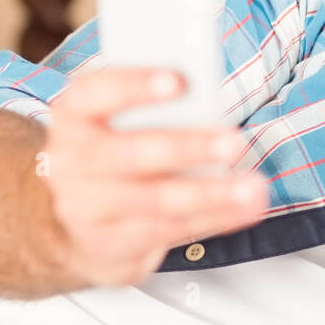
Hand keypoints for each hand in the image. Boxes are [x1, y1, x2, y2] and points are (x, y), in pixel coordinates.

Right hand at [41, 67, 269, 287]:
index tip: (179, 81)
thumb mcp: (124, 123)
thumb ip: (159, 109)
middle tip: (235, 142)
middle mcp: (71, 162)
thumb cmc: (119, 153)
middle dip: (187, 147)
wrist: (78, 226)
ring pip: (155, 200)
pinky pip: (170, 230)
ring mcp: (87, 208)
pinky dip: (215, 218)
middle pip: (129, 152)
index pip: (93, 93)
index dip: (133, 86)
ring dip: (211, 193)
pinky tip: (245, 208)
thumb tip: (210, 105)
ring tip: (253, 187)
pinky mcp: (111, 244)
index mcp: (75, 116)